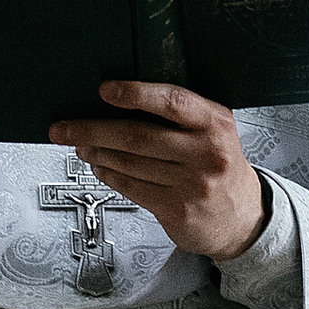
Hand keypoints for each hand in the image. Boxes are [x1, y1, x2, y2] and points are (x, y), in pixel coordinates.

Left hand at [51, 81, 267, 261]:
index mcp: (216, 123)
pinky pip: (132, 188)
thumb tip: (119, 99)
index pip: (172, 102)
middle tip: (64, 127)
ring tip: (80, 146)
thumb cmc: (220, 165)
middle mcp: (207, 153)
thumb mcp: (215, 131)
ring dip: (97, 153)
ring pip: (130, 163)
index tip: (104, 91)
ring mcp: (192, 184)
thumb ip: (181, 114)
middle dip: (93, 130)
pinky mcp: (178, 209)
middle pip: (138, 136)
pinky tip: (99, 168)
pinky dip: (109, 175)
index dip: (135, 94)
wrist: (243, 217)